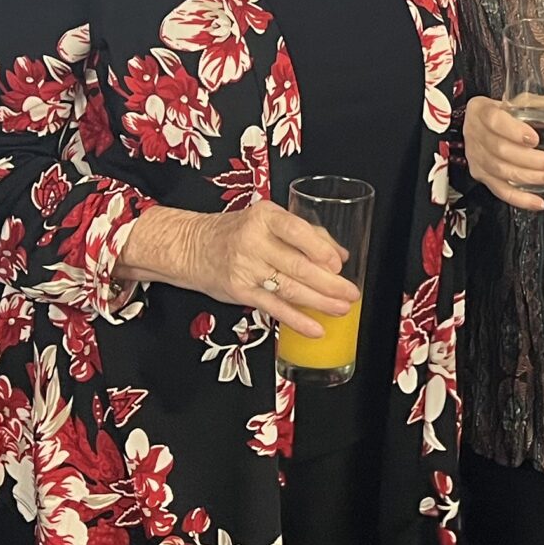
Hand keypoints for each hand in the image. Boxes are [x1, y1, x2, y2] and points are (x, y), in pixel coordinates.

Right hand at [131, 202, 357, 341]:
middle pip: (297, 265)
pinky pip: (274, 308)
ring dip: (319, 302)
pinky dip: (297, 320)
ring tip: (341, 309)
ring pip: (289, 289)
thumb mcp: (269, 221)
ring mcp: (245, 268)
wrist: (193, 247)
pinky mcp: (240, 292)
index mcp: (266, 216)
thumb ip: (306, 233)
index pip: (296, 230)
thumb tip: (340, 254)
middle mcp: (254, 241)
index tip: (338, 264)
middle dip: (329, 283)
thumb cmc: (237, 233)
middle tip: (350, 293)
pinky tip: (315, 328)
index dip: (320, 249)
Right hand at [463, 95, 543, 212]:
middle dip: (529, 160)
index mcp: (481, 110)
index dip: (514, 131)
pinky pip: (500, 190)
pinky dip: (519, 198)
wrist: (481, 125)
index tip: (534, 139)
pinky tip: (537, 202)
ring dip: (528, 178)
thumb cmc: (503, 112)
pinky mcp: (481, 175)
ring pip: (500, 171)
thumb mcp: (521, 102)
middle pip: (500, 150)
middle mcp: (474, 134)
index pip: (494, 120)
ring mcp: (476, 157)